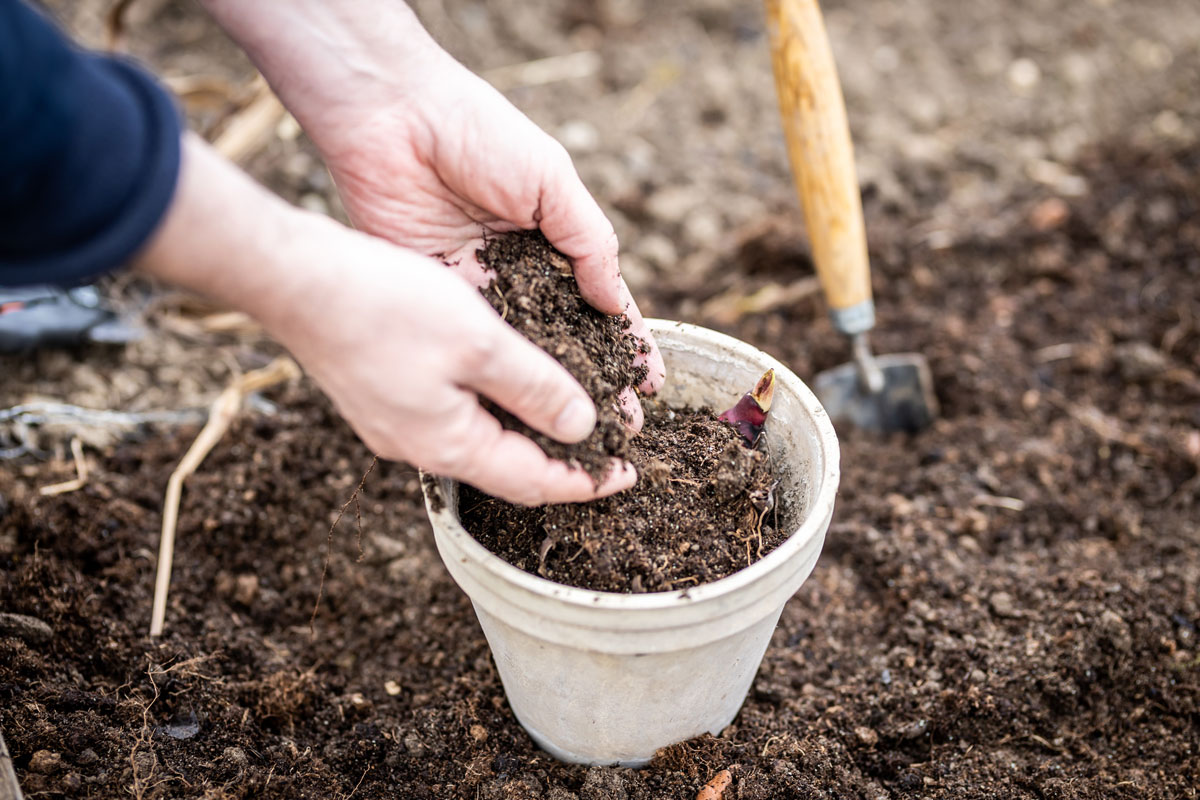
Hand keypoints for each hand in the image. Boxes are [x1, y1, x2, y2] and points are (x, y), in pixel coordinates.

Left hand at [198, 0, 666, 410]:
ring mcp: (475, 288)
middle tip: (620, 430)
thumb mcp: (551, 181)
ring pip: (520, 351)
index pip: (599, 302)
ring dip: (547, 392)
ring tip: (578, 436)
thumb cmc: (479, 133)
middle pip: (563, 338)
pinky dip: (494, 377)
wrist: (393, 116)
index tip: (650, 385)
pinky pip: (470, 344)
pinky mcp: (433, 296)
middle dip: (593, 382)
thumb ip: (589, 242)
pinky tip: (517, 413)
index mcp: (553, 240)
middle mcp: (518, 271)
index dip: (626, 343)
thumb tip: (615, 305)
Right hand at [269, 226, 639, 504]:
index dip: (586, 480)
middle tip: (607, 444)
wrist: (298, 280)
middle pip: (507, 470)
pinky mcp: (382, 396)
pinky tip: (508, 381)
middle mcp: (420, 447)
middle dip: (560, 460)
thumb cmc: (388, 307)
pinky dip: (493, 407)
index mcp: (449, 445)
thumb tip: (581, 427)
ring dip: (527, 430)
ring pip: (480, 441)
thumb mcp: (481, 344)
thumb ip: (535, 388)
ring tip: (569, 411)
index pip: (533, 483)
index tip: (628, 472)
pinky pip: (453, 416)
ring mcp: (395, 424)